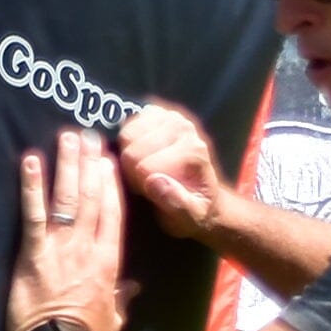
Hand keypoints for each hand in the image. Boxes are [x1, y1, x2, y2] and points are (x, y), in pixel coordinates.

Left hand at [6, 129, 134, 330]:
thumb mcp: (113, 319)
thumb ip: (122, 298)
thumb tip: (133, 288)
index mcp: (108, 260)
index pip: (113, 213)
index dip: (111, 184)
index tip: (109, 160)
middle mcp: (87, 246)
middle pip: (92, 197)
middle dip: (90, 163)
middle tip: (88, 134)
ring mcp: (60, 247)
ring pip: (67, 197)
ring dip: (67, 164)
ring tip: (67, 136)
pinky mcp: (33, 253)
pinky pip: (33, 213)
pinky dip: (32, 185)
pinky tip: (31, 160)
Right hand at [115, 103, 229, 238]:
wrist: (203, 194)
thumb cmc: (193, 210)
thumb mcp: (190, 218)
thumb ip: (176, 203)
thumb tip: (154, 181)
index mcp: (191, 152)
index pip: (143, 167)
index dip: (140, 185)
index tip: (151, 192)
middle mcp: (183, 128)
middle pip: (132, 150)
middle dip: (132, 170)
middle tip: (147, 180)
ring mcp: (171, 117)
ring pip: (127, 134)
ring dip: (129, 154)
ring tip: (145, 167)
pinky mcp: (159, 113)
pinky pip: (129, 123)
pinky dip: (129, 140)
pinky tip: (142, 152)